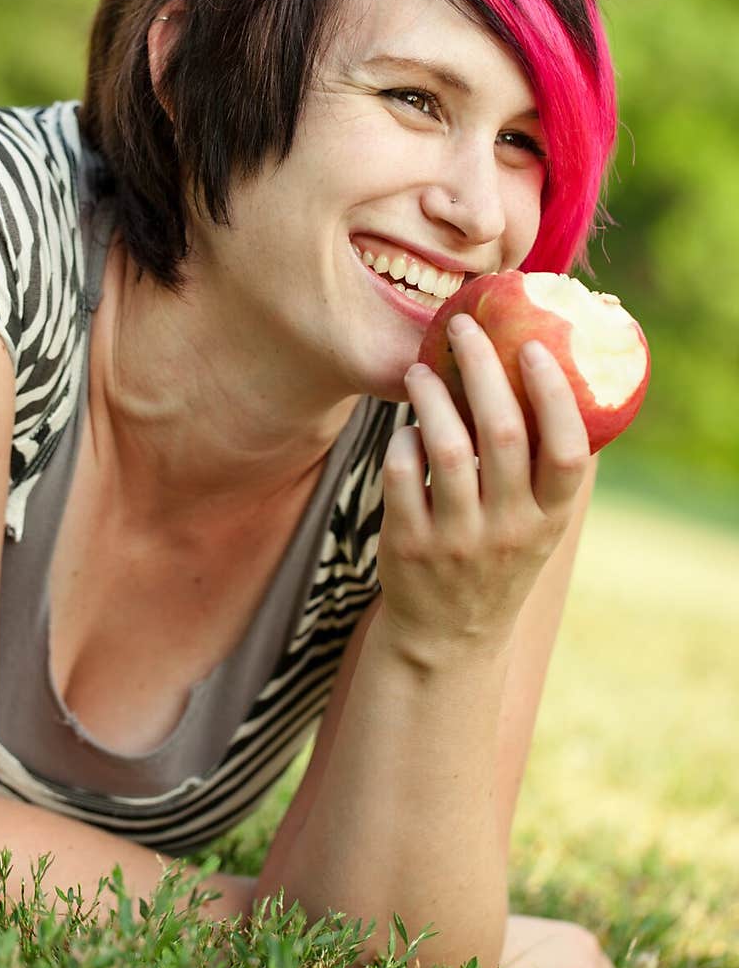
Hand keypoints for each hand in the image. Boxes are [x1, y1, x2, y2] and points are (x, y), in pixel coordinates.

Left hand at [376, 313, 590, 655]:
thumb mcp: (536, 525)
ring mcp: (457, 540)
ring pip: (445, 449)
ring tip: (419, 371)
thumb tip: (548, 375)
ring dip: (431, 397)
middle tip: (463, 329)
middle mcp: (508, 529)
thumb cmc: (497, 556)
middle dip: (481, 368)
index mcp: (549, 519)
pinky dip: (401, 441)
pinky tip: (405, 428)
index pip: (565, 450)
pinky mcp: (409, 545)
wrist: (448, 638)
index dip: (553, 394)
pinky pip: (401, 474)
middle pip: (501, 433)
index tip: (533, 347)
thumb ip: (541, 468)